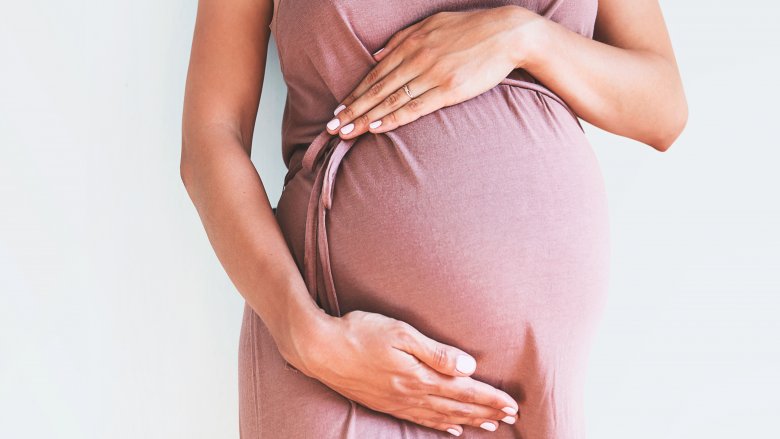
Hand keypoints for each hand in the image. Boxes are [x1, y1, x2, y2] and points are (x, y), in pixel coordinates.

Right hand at [286, 310, 519, 435]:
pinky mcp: (385, 403)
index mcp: (418, 376)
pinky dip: (440, 425)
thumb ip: (435, 352)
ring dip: (469, 420)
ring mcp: (397, 401)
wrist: (319, 348)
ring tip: (491, 425)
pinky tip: (451, 428)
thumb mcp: (400, 333)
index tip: (512, 404)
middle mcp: (411, 393)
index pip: (464, 391)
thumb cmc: (359, 332)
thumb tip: (468, 367)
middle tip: (512, 417)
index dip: (490, 398)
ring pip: (442, 416)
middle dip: (486, 412)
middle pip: (457, 407)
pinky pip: (420, 419)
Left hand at [324, 5, 543, 138]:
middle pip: (377, 90)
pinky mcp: (449, 90)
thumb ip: (402, 39)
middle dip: (352, 110)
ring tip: (347, 132)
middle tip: (332, 127)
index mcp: (411, 43)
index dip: (355, 93)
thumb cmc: (472, 29)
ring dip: (366, 118)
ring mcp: (432, 75)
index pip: (375, 74)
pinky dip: (394, 118)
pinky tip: (377, 127)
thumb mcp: (433, 24)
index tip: (339, 108)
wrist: (508, 34)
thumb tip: (377, 56)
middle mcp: (416, 59)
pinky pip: (415, 107)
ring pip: (391, 101)